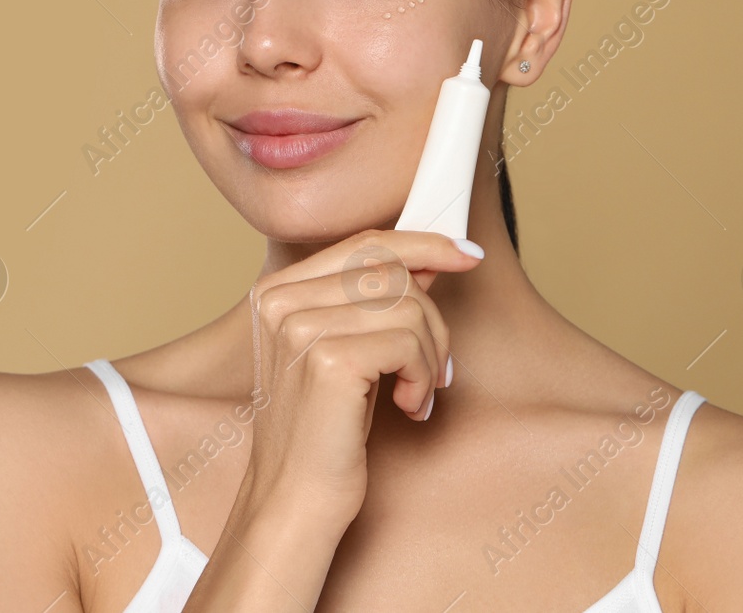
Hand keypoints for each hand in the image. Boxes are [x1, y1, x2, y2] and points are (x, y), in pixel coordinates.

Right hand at [240, 229, 483, 526]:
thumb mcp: (345, 349)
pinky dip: (422, 376)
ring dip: (430, 354)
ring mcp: (299, 326)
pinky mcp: (327, 359)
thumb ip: (375, 301)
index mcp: (276, 290)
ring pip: (407, 305)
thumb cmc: (323, 430)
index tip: (466, 255)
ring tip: (416, 393)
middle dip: (432, 319)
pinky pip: (408, 341)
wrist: (294, 499)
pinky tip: (408, 406)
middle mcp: (280, 299)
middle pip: (391, 272)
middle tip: (434, 369)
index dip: (422, 244)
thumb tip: (428, 259)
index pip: (363, 244)